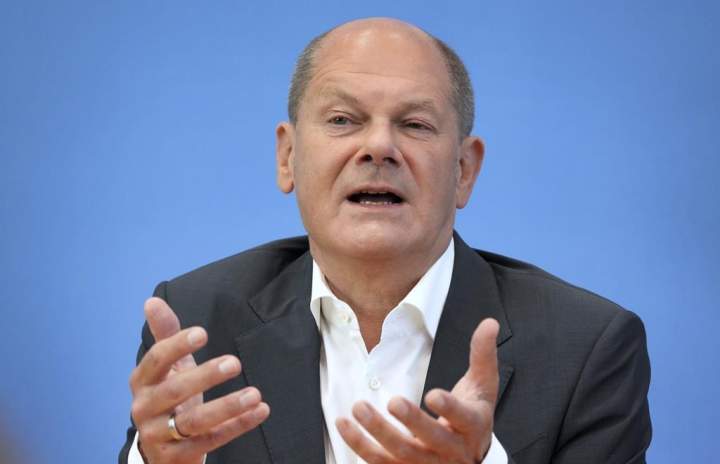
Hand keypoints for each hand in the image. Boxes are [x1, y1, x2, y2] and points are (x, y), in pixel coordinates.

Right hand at [129, 297, 269, 463]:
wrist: (160, 449)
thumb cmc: (168, 397)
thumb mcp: (167, 367)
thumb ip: (165, 334)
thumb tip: (152, 300)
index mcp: (142, 381)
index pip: (156, 360)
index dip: (177, 345)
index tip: (202, 333)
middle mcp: (145, 408)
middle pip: (174, 391)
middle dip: (205, 376)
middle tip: (235, 362)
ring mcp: (159, 436)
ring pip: (194, 422)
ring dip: (226, 407)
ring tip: (255, 394)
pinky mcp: (176, 458)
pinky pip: (210, 442)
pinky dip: (236, 426)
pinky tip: (259, 411)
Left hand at [336, 318, 499, 463]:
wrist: (468, 458)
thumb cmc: (472, 417)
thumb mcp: (483, 387)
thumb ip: (483, 355)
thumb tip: (489, 322)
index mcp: (473, 426)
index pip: (464, 418)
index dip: (450, 408)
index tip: (433, 394)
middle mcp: (451, 451)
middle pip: (430, 439)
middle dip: (411, 421)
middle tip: (392, 400)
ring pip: (400, 454)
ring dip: (377, 432)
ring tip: (358, 408)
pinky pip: (379, 462)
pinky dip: (359, 445)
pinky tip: (343, 424)